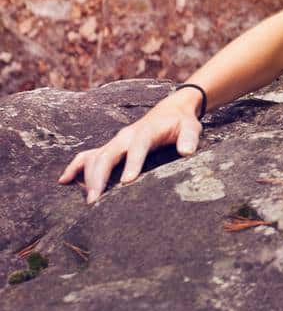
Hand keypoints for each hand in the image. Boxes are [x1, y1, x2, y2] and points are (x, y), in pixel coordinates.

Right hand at [58, 93, 202, 202]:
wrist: (171, 110)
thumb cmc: (181, 122)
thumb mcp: (191, 127)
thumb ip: (189, 138)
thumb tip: (187, 151)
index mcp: (146, 131)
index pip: (138, 146)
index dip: (132, 162)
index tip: (127, 181)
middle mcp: (126, 136)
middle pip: (109, 154)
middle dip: (100, 176)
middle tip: (96, 200)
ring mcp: (116, 141)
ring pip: (96, 157)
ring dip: (88, 177)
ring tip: (88, 199)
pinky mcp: (111, 146)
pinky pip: (88, 156)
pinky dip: (76, 167)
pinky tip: (64, 181)